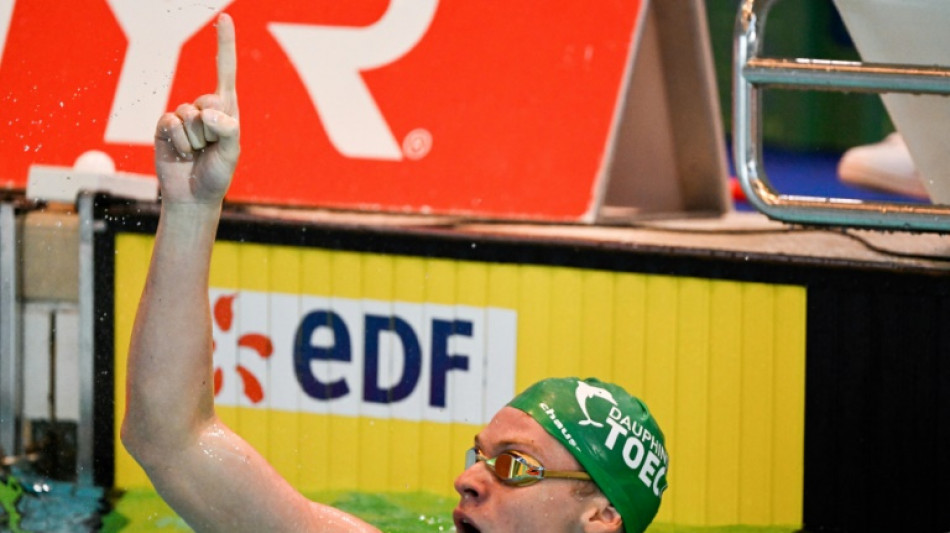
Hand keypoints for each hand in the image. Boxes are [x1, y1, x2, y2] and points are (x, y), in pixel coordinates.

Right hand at [154, 13, 238, 204]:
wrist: (192, 196)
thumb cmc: (216, 175)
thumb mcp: (231, 154)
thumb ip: (228, 130)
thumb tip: (210, 112)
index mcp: (227, 109)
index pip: (226, 70)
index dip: (224, 44)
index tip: (224, 17)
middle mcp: (205, 108)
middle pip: (207, 103)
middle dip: (210, 131)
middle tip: (209, 150)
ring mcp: (183, 116)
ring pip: (188, 116)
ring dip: (193, 142)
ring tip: (196, 154)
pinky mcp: (164, 126)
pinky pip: (170, 123)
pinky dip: (178, 143)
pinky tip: (181, 154)